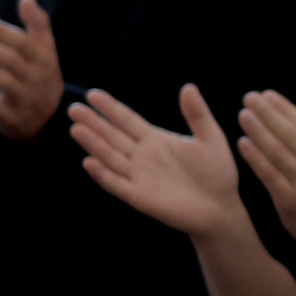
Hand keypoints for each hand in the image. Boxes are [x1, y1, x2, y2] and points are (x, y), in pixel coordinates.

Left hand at [0, 0, 64, 139]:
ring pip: (3, 83)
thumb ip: (36, 25)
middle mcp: (36, 79)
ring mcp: (25, 99)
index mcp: (44, 59)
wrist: (49, 119)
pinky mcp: (12, 118)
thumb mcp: (45, 51)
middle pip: (12, 61)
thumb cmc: (40, 75)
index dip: (1, 31)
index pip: (23, 43)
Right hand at [68, 85, 247, 237]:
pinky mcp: (139, 197)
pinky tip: (89, 162)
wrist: (222, 208)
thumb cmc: (218, 173)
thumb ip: (198, 115)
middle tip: (74, 108)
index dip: (110, 108)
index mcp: (156, 140)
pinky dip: (103, 174)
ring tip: (76, 129)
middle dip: (93, 123)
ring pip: (110, 157)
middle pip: (112, 136)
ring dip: (93, 144)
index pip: (127, 120)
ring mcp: (138, 176)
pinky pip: (117, 184)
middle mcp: (142, 156)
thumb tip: (188, 87)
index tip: (93, 94)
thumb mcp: (211, 139)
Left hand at [235, 90, 295, 252]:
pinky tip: (242, 143)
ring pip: (277, 152)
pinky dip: (255, 158)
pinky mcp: (289, 200)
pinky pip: (268, 174)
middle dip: (267, 114)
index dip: (284, 107)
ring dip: (258, 131)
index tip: (266, 94)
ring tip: (243, 115)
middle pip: (289, 134)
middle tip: (249, 98)